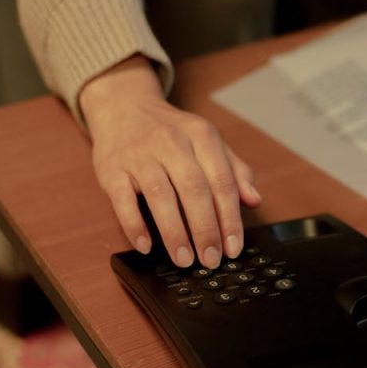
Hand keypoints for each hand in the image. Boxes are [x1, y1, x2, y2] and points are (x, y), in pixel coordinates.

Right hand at [79, 55, 261, 267]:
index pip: (222, 181)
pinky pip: (123, 200)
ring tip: (184, 259)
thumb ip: (234, 171)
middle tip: (211, 259)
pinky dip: (135, 226)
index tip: (233, 247)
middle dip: (205, 229)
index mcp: (201, 135)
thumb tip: (254, 200)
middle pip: (194, 190)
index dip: (230, 218)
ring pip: (160, 196)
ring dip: (174, 232)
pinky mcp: (113, 169)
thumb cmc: (172, 132)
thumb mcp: (207, 141)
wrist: (124, 108)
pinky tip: (146, 246)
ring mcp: (139, 155)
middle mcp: (171, 142)